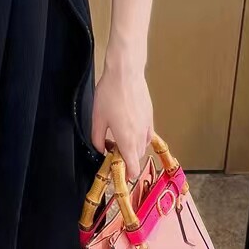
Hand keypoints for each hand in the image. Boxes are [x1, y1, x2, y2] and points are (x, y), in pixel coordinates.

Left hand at [91, 47, 153, 181]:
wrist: (126, 73)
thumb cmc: (110, 94)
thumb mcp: (97, 118)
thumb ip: (98, 139)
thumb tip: (101, 149)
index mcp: (127, 141)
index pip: (133, 169)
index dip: (126, 175)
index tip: (116, 172)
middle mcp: (140, 136)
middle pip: (136, 158)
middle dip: (125, 159)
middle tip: (111, 148)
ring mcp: (147, 126)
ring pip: (141, 146)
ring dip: (132, 147)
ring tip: (118, 135)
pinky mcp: (150, 116)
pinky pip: (146, 134)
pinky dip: (138, 136)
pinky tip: (128, 125)